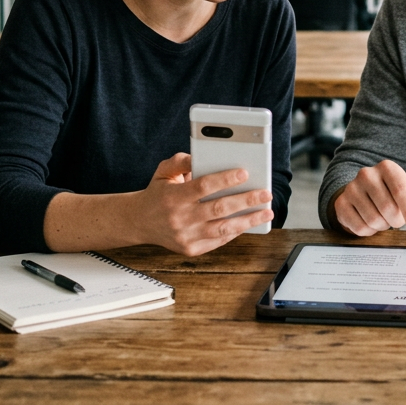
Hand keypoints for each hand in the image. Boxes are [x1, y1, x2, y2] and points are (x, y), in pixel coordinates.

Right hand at [134, 153, 273, 255]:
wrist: (139, 222)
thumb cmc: (158, 193)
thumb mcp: (164, 171)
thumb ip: (182, 160)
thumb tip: (202, 156)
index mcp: (173, 197)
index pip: (203, 186)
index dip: (225, 179)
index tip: (245, 173)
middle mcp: (180, 218)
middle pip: (219, 208)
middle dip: (246, 200)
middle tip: (265, 193)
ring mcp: (186, 236)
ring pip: (223, 228)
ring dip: (248, 220)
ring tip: (266, 211)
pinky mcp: (191, 249)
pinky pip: (219, 240)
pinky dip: (236, 231)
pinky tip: (249, 222)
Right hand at [332, 160, 405, 236]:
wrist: (361, 191)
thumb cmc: (389, 191)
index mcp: (387, 168)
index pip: (401, 192)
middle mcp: (366, 174)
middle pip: (388, 209)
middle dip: (396, 220)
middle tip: (396, 219)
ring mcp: (351, 189)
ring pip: (374, 220)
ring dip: (383, 226)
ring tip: (382, 218)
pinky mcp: (341, 204)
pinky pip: (360, 228)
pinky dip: (369, 231)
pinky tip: (370, 222)